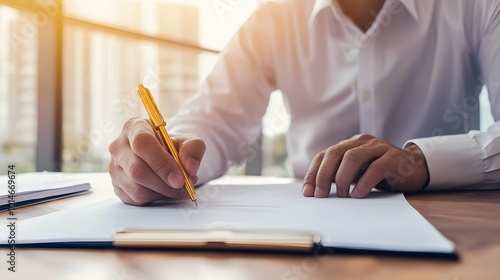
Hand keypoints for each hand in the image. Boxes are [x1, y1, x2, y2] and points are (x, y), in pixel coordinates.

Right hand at [108, 118, 205, 205]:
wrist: (162, 156)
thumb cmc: (171, 146)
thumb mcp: (187, 140)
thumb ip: (193, 148)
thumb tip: (190, 167)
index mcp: (134, 128)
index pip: (142, 144)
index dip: (161, 162)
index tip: (180, 177)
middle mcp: (119, 147)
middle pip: (137, 170)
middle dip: (164, 183)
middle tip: (183, 186)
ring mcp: (115, 168)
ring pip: (137, 188)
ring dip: (162, 192)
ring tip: (178, 187)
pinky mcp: (117, 187)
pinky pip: (136, 199)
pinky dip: (156, 198)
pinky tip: (165, 190)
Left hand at [303, 134, 428, 198]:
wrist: (415, 167)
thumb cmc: (380, 173)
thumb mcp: (357, 173)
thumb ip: (339, 176)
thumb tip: (316, 192)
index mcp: (349, 145)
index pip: (324, 155)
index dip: (313, 174)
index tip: (308, 193)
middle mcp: (361, 142)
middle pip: (335, 153)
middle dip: (324, 175)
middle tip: (321, 195)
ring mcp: (378, 147)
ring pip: (353, 158)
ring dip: (343, 178)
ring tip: (342, 196)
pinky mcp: (394, 157)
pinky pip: (376, 168)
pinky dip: (364, 182)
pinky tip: (358, 194)